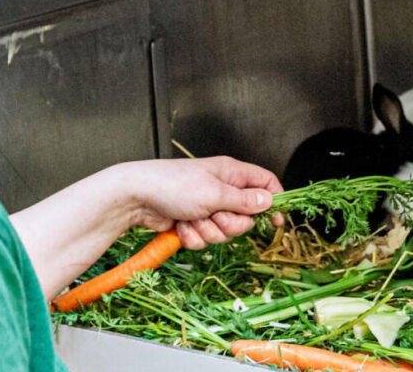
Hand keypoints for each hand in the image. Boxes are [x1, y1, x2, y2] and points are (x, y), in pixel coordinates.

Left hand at [111, 157, 283, 249]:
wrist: (135, 197)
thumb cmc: (173, 185)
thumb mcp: (214, 193)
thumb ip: (244, 200)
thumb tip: (269, 201)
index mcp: (231, 174)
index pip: (265, 184)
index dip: (274, 202)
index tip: (276, 222)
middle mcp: (222, 189)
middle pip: (246, 217)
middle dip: (230, 224)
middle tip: (215, 216)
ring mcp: (207, 207)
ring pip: (225, 232)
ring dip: (208, 231)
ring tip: (192, 218)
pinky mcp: (194, 222)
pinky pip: (205, 238)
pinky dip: (193, 236)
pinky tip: (180, 225)